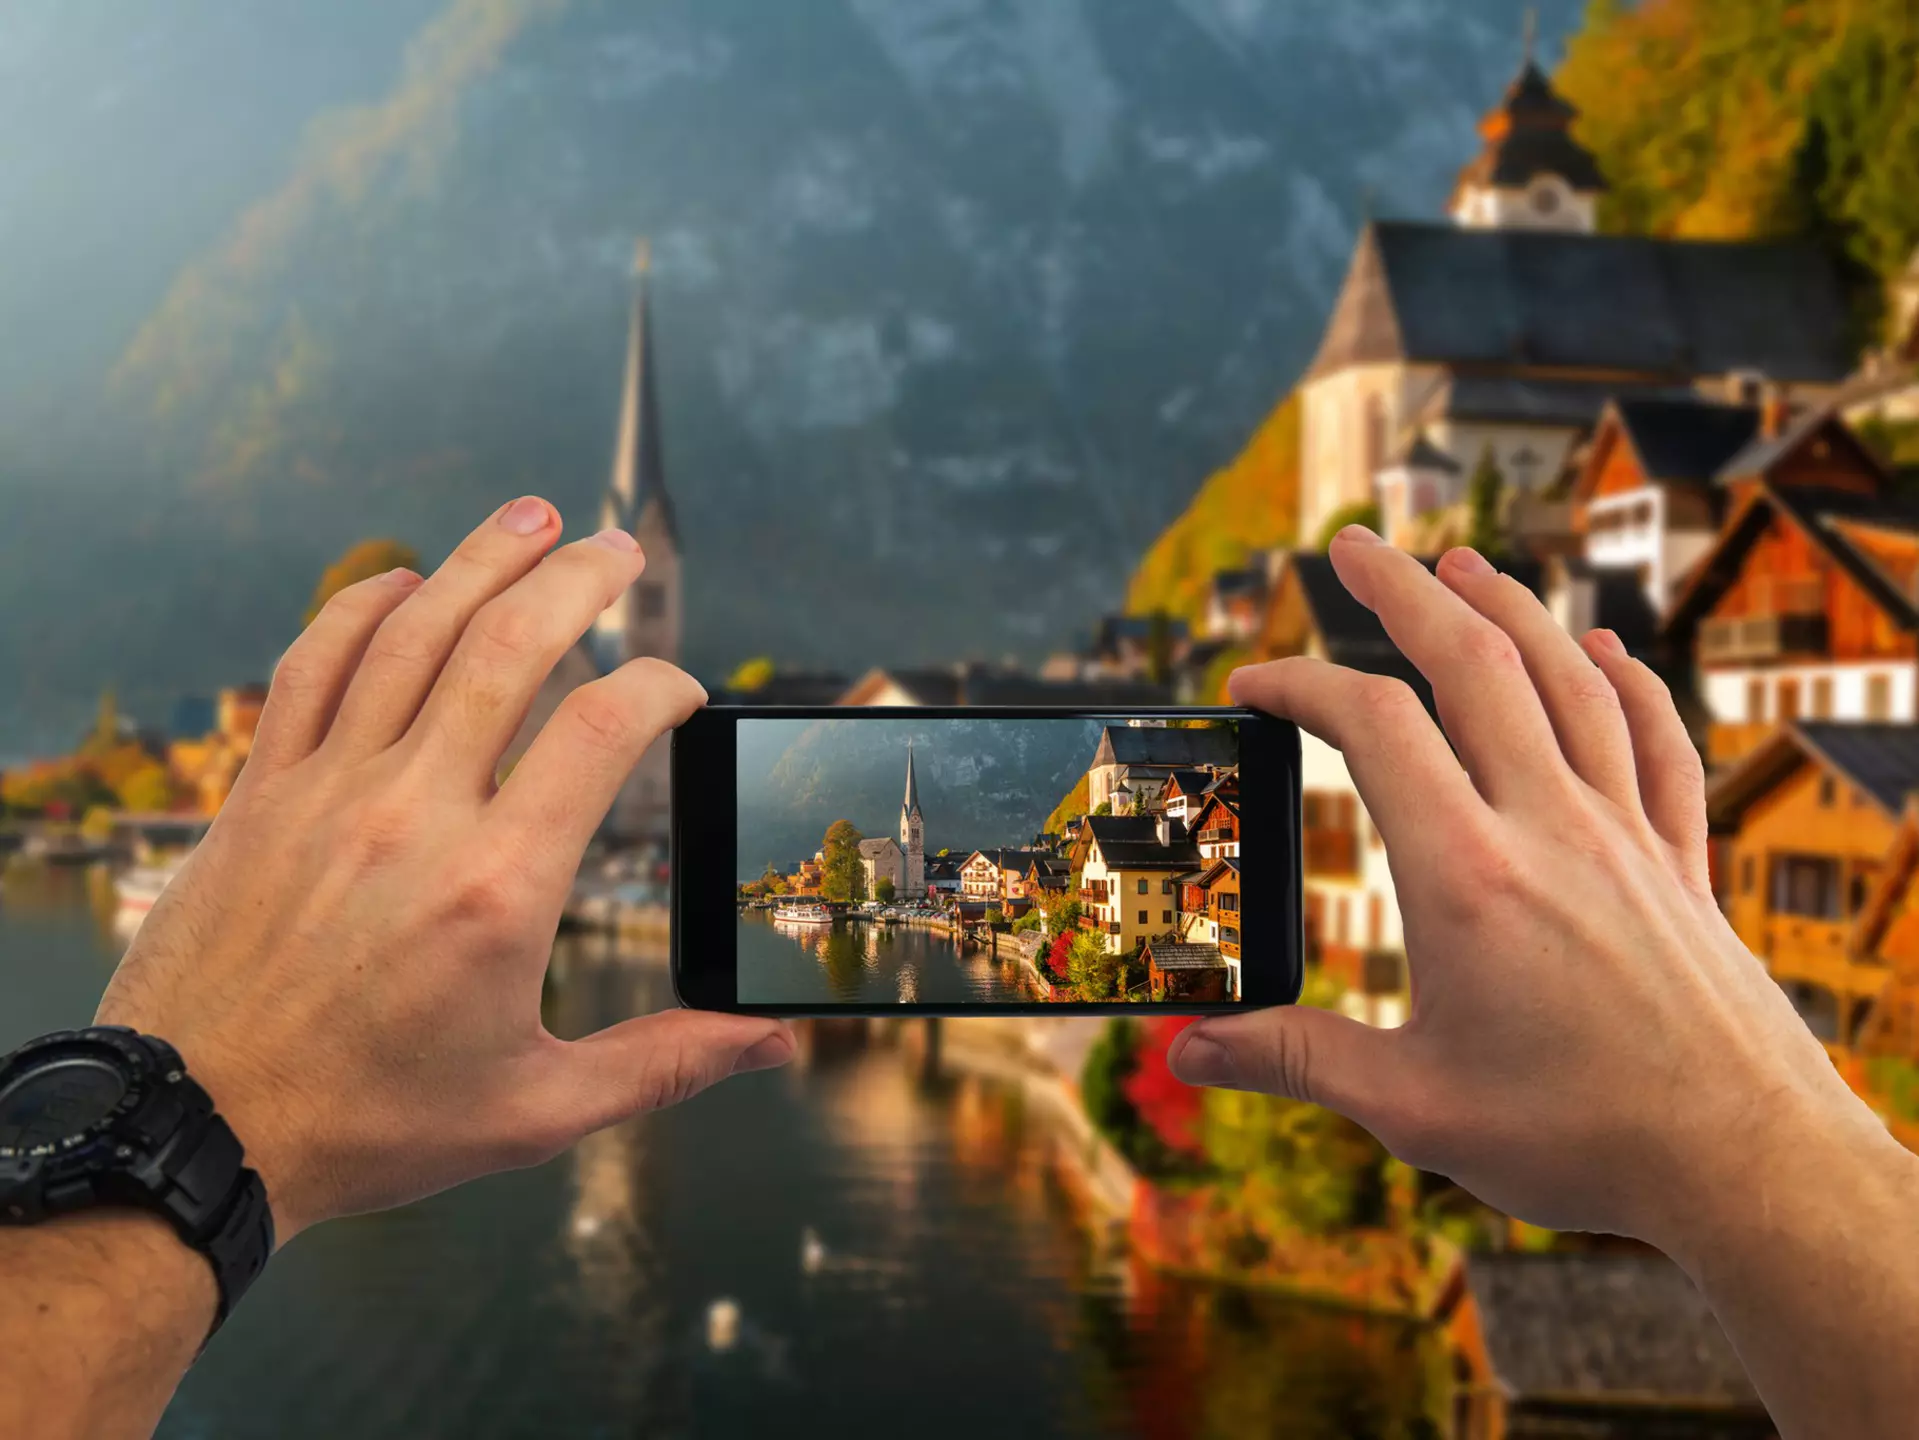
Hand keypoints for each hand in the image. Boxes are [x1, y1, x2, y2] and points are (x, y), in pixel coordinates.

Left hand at [96, 498, 792, 1242]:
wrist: (195, 1131)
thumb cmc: (368, 1124)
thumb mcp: (538, 1108)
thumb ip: (667, 1062)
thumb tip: (773, 1044)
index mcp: (497, 889)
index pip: (599, 730)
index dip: (658, 688)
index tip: (680, 694)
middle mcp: (412, 817)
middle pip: (509, 646)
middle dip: (579, 579)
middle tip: (619, 548)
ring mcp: (328, 792)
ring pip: (412, 633)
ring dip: (481, 561)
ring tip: (533, 516)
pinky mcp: (262, 794)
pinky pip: (312, 665)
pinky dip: (360, 606)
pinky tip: (404, 579)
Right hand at [1169, 528, 1880, 1255]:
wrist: (1746, 1164)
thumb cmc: (1580, 1139)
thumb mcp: (1411, 1107)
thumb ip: (1293, 1060)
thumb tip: (1184, 1048)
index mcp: (1467, 874)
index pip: (1373, 726)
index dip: (1301, 685)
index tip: (1253, 684)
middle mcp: (1550, 827)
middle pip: (1474, 662)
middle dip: (1402, 590)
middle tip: (1352, 543)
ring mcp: (1626, 834)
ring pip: (1568, 680)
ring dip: (1510, 607)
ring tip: (1462, 564)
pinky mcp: (1681, 861)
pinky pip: (1659, 742)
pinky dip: (1629, 681)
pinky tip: (1606, 650)